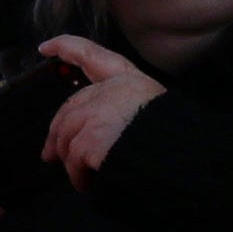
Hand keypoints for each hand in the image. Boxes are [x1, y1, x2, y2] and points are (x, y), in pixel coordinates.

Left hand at [32, 35, 163, 181]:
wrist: (185, 161)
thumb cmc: (174, 141)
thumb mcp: (154, 115)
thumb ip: (122, 113)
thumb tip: (91, 134)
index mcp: (131, 81)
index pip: (91, 55)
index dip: (67, 47)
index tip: (47, 48)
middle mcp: (113, 91)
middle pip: (71, 108)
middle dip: (58, 132)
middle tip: (50, 154)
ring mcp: (99, 114)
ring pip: (67, 136)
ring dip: (71, 160)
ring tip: (81, 176)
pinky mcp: (92, 139)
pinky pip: (74, 160)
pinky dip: (79, 176)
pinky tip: (88, 184)